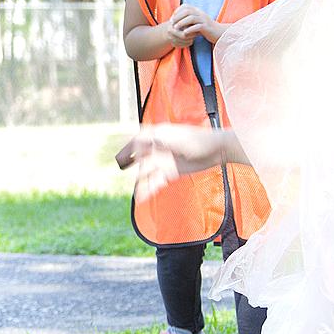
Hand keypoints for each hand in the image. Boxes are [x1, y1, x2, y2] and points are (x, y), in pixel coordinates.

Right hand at [119, 125, 240, 202]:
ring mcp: (164, 161)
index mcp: (156, 136)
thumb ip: (151, 140)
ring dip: (141, 183)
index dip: (126, 150)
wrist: (215, 149)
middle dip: (131, 168)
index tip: (118, 159)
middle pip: (139, 159)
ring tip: (138, 195)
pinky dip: (149, 188)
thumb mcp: (170, 137)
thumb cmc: (195, 139)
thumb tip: (135, 146)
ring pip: (147, 173)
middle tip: (124, 178)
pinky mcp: (171, 172)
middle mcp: (158, 149)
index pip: (135, 142)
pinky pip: (156, 181)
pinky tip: (143, 197)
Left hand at [165, 4, 216, 46]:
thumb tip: (176, 20)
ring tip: (176, 28)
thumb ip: (188, 19)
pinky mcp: (207, 27)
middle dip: (177, 16)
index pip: (186, 6)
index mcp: (198, 11)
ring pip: (191, 18)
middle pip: (187, 11)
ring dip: (182, 23)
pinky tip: (184, 33)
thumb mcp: (196, 22)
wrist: (219, 33)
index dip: (177, 11)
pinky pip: (197, 27)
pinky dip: (190, 30)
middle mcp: (201, 13)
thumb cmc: (205, 28)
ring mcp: (204, 20)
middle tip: (171, 23)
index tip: (172, 18)